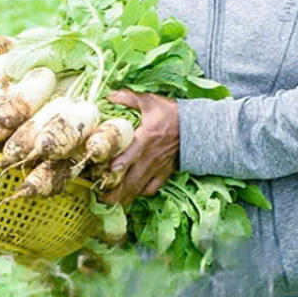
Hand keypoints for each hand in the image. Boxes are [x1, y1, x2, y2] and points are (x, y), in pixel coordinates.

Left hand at [100, 89, 178, 206]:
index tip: (109, 171)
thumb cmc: (171, 113)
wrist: (196, 127)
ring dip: (125, 196)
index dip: (121, 163)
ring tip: (111, 202)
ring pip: (140, 187)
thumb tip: (109, 94)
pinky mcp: (165, 172)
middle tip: (101, 198)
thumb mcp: (150, 101)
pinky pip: (152, 188)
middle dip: (116, 191)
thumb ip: (129, 98)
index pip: (133, 153)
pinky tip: (133, 193)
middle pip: (132, 179)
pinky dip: (141, 193)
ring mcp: (158, 167)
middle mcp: (150, 156)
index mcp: (146, 138)